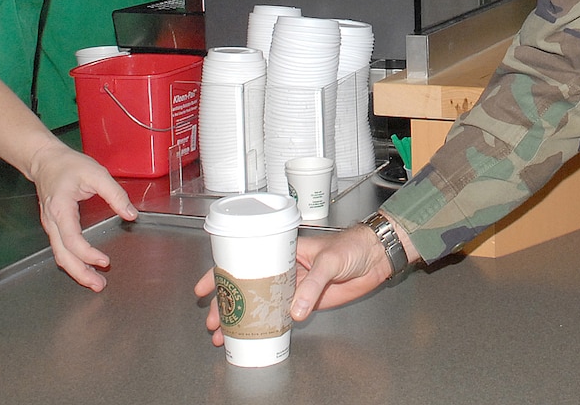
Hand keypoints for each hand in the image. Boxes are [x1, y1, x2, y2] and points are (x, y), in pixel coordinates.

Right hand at [28, 140, 138, 290]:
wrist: (45, 160)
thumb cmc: (69, 165)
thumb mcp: (96, 173)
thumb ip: (115, 194)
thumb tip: (131, 215)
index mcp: (60, 208)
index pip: (72, 239)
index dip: (87, 254)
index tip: (105, 261)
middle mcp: (52, 221)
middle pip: (62, 255)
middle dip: (80, 273)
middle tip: (98, 285)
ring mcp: (51, 226)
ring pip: (60, 255)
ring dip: (76, 271)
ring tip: (94, 282)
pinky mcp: (54, 227)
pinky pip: (61, 249)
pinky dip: (73, 261)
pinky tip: (85, 266)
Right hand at [193, 223, 399, 346]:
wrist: (376, 257)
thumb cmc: (353, 245)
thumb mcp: (329, 260)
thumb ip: (312, 285)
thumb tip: (295, 311)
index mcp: (283, 250)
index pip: (246, 259)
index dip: (221, 273)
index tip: (203, 287)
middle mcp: (284, 268)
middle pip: (248, 287)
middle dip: (227, 303)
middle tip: (213, 321)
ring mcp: (295, 286)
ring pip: (261, 304)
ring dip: (243, 318)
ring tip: (225, 334)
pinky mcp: (308, 302)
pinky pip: (282, 314)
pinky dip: (267, 324)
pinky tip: (254, 334)